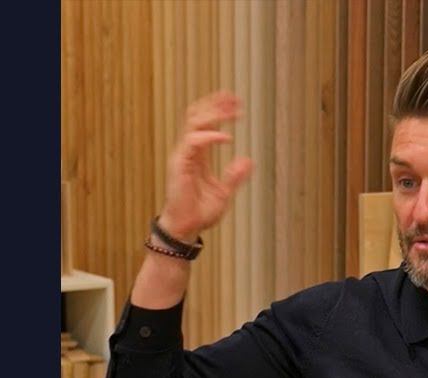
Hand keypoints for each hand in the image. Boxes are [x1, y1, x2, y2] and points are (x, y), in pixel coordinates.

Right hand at [157, 90, 253, 239]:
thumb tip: (247, 161)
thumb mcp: (224, 193)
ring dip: (213, 113)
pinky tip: (226, 138)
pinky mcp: (180, 164)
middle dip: (216, 104)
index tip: (236, 104)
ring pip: (194, 122)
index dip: (219, 110)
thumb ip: (234, 176)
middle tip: (235, 99)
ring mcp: (182, 156)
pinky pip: (193, 141)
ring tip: (231, 110)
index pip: (204, 123)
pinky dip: (210, 136)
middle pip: (197, 115)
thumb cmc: (199, 213)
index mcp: (197, 155)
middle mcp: (188, 151)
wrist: (186, 228)